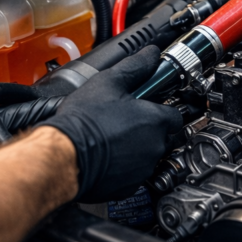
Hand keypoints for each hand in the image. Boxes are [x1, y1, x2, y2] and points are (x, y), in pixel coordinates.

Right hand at [42, 47, 182, 202]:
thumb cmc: (85, 121)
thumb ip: (136, 66)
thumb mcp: (110, 82)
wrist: (65, 155)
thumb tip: (150, 54)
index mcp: (156, 121)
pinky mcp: (129, 187)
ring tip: (115, 136)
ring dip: (139, 147)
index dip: (163, 109)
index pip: (176, 115)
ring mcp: (144, 169)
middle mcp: (155, 146)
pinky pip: (135, 174)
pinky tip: (109, 155)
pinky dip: (126, 166)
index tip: (150, 105)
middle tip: (129, 120)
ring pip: (150, 156)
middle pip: (165, 136)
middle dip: (152, 129)